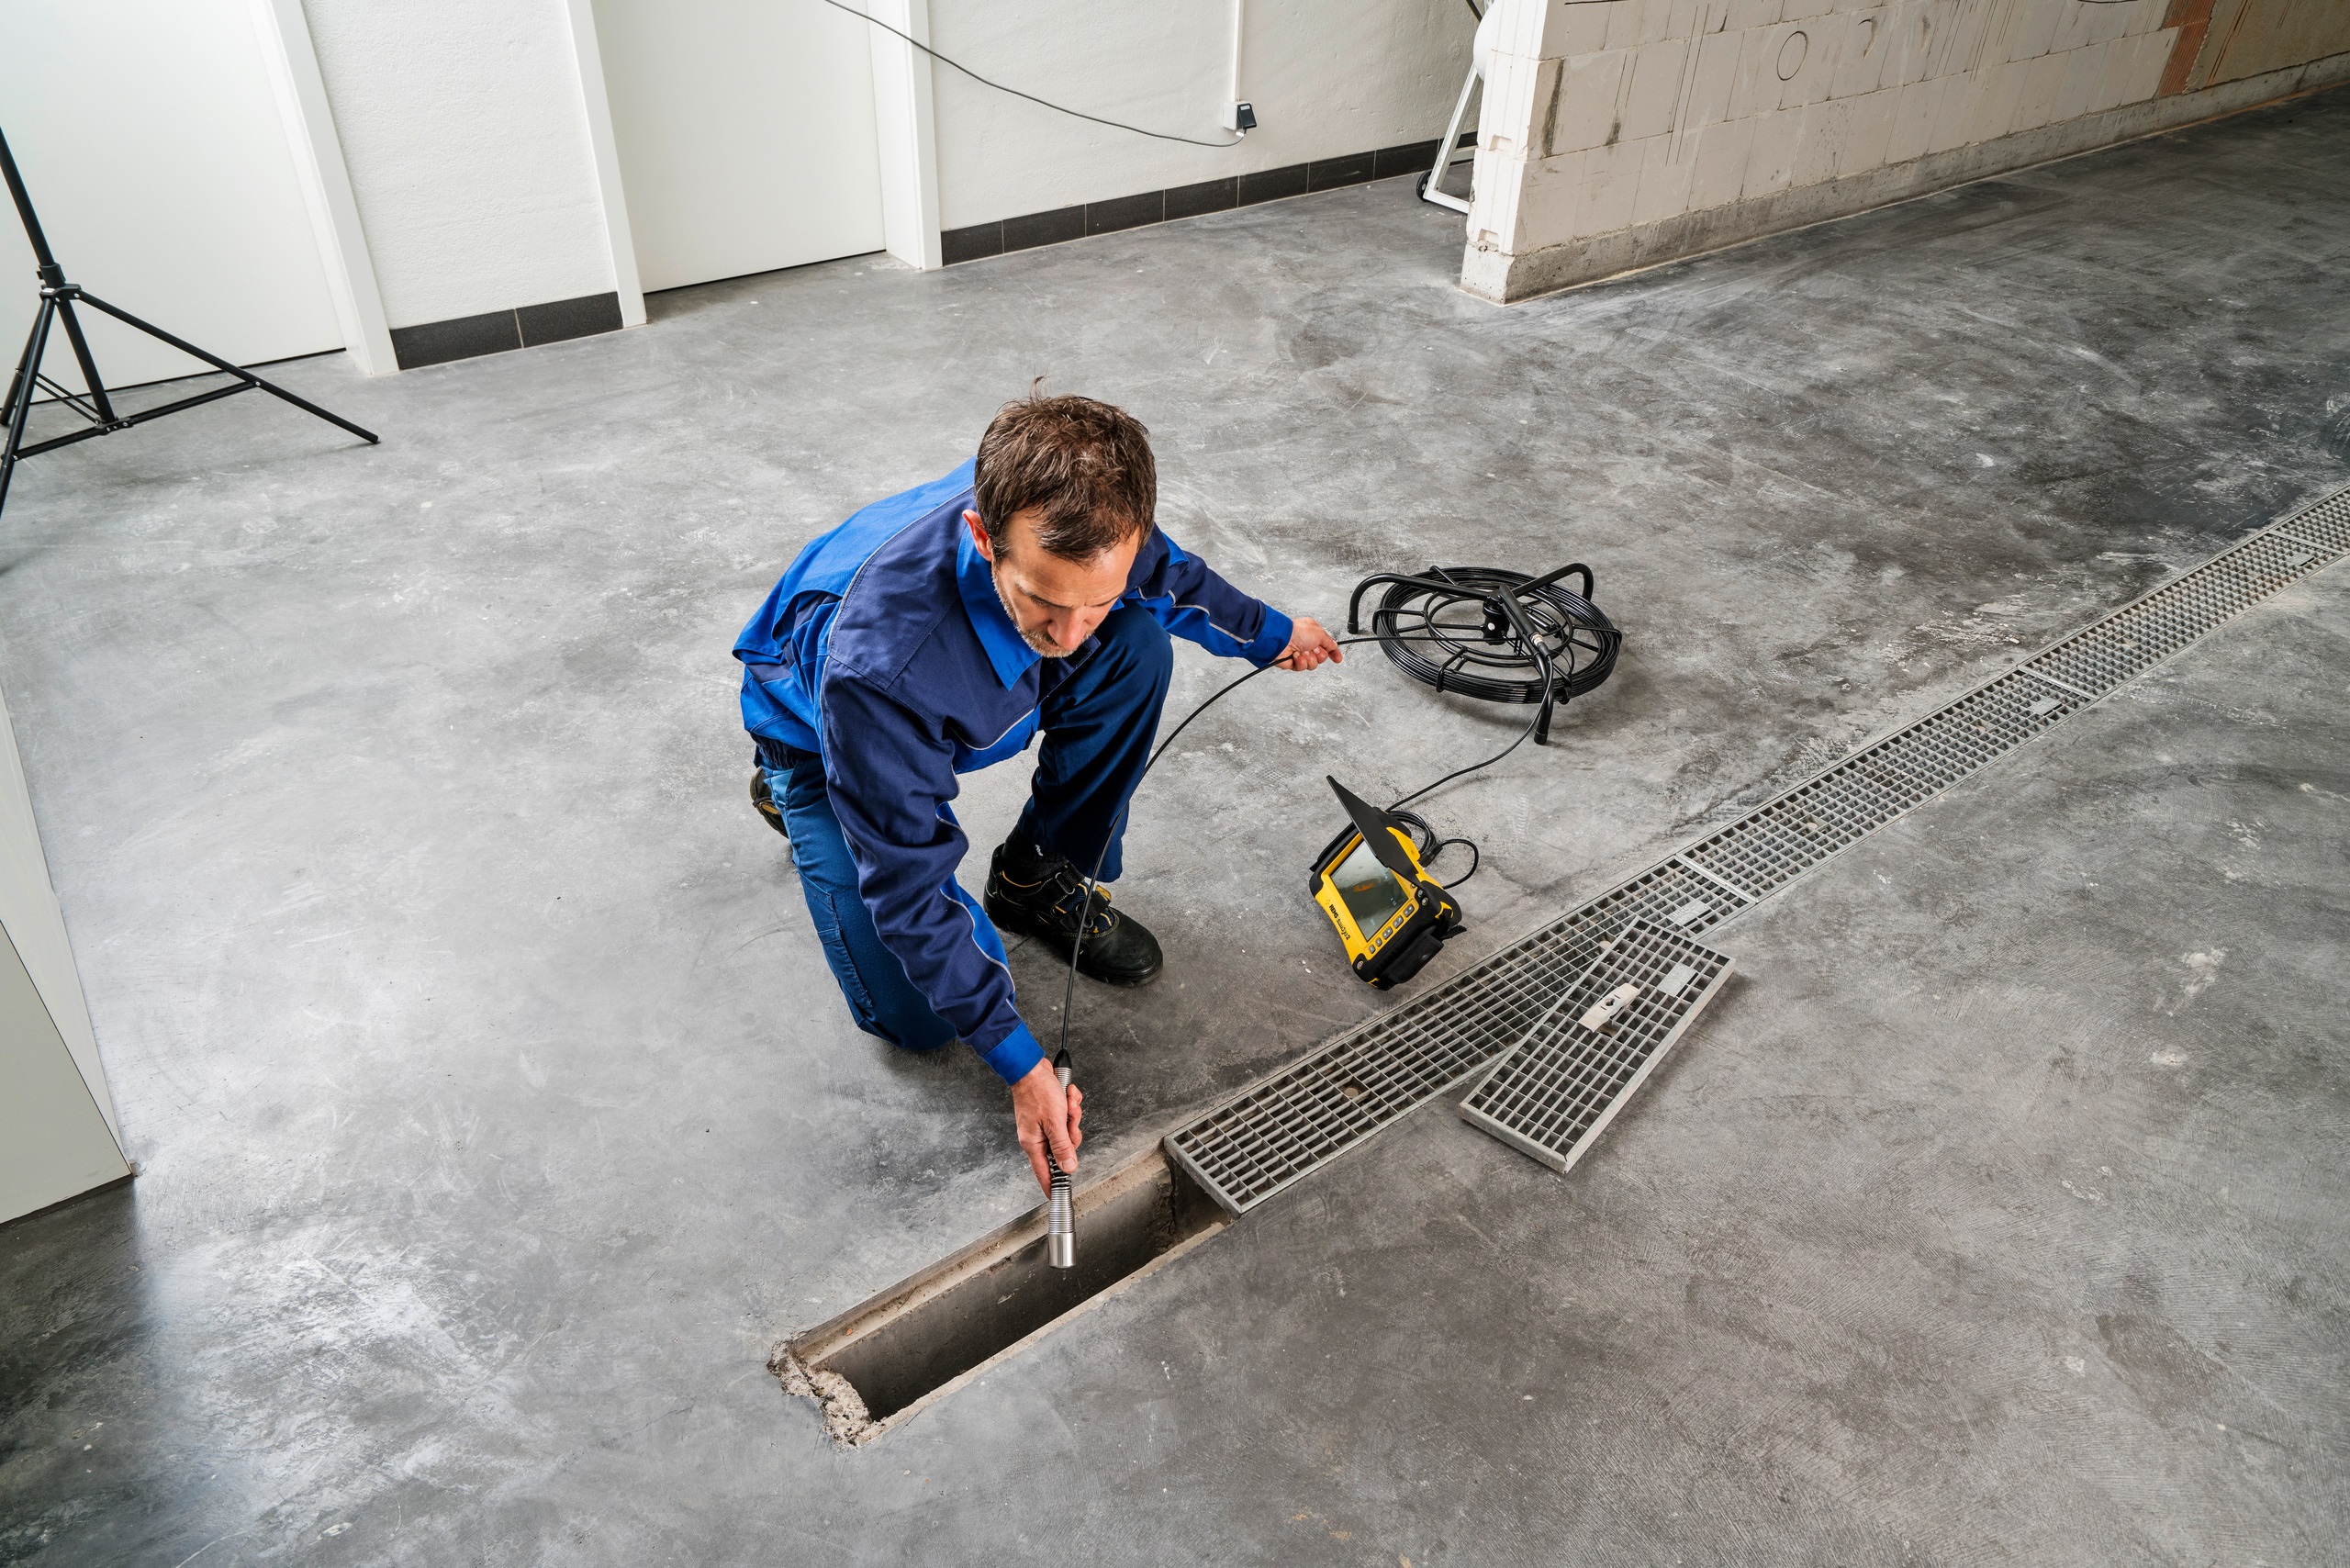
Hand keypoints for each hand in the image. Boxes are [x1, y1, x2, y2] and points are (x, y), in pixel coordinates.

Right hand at [1012, 1058, 1083, 1194]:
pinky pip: (1067, 1115)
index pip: (1044, 1173)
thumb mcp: (1055, 1122)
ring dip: (1072, 1114)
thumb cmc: (1037, 1091)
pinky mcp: (1050, 1113)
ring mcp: (1044, 1124)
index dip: (1052, 1185)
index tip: (1057, 1197)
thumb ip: (1063, 1147)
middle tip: (1069, 1119)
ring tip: (1066, 1102)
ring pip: (1068, 1130)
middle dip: (1072, 1132)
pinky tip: (1066, 1095)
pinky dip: (1070, 1104)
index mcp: (1034, 1143)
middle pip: (1063, 1149)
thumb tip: (1068, 1168)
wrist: (1031, 1066)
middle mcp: (1037, 1136)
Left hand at [1277, 616, 1342, 671]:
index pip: (1327, 646)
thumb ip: (1329, 642)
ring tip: (1302, 651)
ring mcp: (1301, 654)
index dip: (1333, 653)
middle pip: (1322, 657)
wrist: (1281, 640)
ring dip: (1309, 658)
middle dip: (1318, 654)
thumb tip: (1334, 646)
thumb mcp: (1320, 633)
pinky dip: (1300, 661)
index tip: (1337, 658)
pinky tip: (1296, 655)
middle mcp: (1307, 644)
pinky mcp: (1294, 662)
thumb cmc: (1298, 632)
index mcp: (1313, 634)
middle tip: (1312, 648)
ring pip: (1313, 664)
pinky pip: (1303, 667)